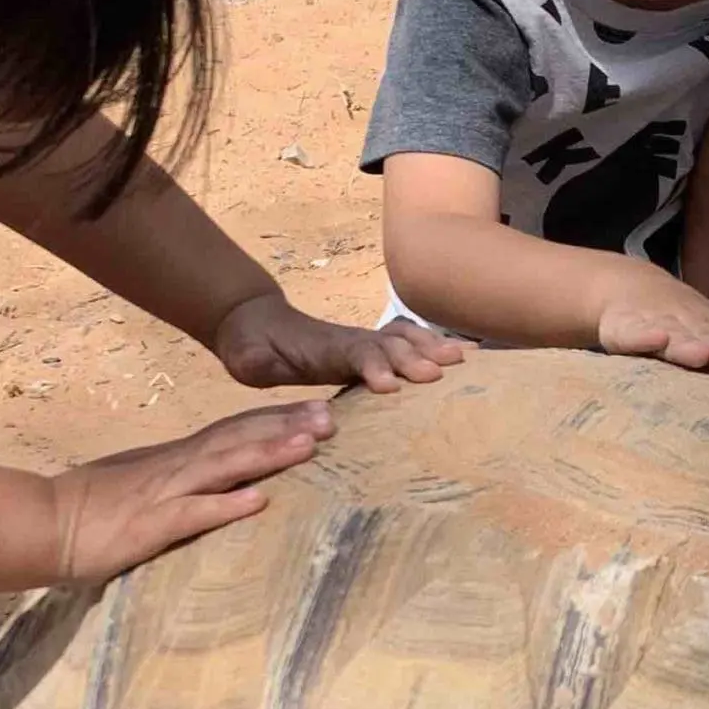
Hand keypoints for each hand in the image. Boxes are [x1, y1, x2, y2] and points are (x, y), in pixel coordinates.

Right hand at [48, 401, 331, 583]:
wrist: (42, 524)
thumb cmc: (91, 509)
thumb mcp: (144, 486)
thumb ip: (181, 482)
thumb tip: (224, 485)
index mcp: (176, 459)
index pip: (234, 431)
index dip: (276, 418)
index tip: (318, 409)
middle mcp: (177, 467)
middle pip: (239, 440)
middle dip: (286, 427)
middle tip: (332, 416)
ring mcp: (164, 494)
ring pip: (224, 467)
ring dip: (267, 455)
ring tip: (308, 445)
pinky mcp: (150, 526)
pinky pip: (192, 515)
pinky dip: (225, 506)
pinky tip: (258, 502)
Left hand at [213, 293, 463, 391]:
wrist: (255, 324)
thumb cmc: (253, 348)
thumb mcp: (246, 358)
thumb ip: (257, 362)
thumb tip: (263, 366)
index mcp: (321, 348)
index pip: (353, 353)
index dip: (373, 365)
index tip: (391, 384)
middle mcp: (349, 341)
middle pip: (387, 345)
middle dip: (413, 358)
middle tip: (438, 374)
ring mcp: (362, 342)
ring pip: (402, 340)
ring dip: (430, 348)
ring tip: (462, 359)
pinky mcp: (370, 350)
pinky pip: (406, 343)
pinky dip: (432, 345)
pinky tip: (459, 356)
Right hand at [596, 271, 708, 372]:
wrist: (626, 289)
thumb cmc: (675, 320)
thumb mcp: (702, 326)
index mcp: (705, 329)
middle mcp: (681, 327)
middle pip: (701, 338)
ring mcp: (650, 327)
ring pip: (671, 338)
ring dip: (686, 346)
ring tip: (700, 354)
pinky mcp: (622, 331)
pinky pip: (632, 336)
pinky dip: (643, 337)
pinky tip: (656, 338)